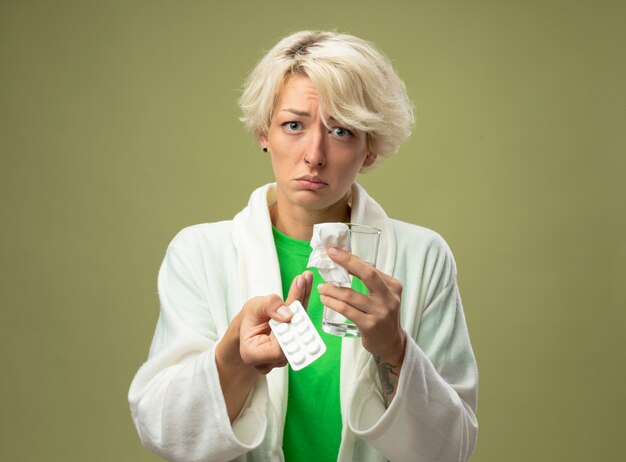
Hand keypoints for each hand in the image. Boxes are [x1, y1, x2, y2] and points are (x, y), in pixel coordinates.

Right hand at [239, 271, 312, 373]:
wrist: (249, 326)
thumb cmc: (248, 320)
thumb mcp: (252, 309)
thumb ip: (268, 308)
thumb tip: (288, 314)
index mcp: (254, 354)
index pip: (278, 349)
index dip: (287, 332)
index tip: (292, 309)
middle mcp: (272, 358)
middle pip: (293, 335)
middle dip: (299, 307)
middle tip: (304, 283)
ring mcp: (285, 353)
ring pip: (300, 327)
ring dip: (303, 302)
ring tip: (305, 280)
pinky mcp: (296, 341)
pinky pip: (302, 323)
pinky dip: (302, 304)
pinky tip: (304, 285)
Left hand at [318, 247, 405, 364]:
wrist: (391, 342)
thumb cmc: (382, 315)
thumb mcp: (382, 295)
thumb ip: (370, 280)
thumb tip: (347, 261)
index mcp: (393, 286)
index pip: (370, 268)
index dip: (351, 259)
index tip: (335, 251)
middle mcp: (389, 298)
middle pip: (367, 275)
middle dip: (346, 262)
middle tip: (329, 256)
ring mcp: (380, 312)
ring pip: (351, 295)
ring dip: (332, 289)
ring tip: (322, 287)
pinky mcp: (370, 325)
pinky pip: (346, 310)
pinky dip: (333, 303)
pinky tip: (325, 299)